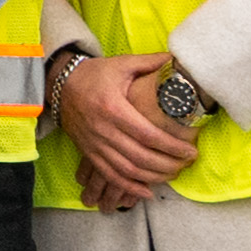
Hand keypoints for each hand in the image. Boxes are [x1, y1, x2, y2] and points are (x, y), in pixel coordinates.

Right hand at [49, 43, 189, 202]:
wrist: (60, 84)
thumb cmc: (96, 74)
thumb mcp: (123, 63)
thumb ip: (151, 63)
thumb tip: (179, 60)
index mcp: (113, 107)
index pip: (148, 134)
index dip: (171, 146)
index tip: (190, 151)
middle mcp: (103, 129)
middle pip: (140, 157)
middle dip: (168, 165)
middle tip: (186, 164)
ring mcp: (94, 144)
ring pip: (127, 170)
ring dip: (153, 177)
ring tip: (173, 174)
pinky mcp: (88, 153)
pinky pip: (110, 175)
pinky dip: (129, 187)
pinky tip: (147, 191)